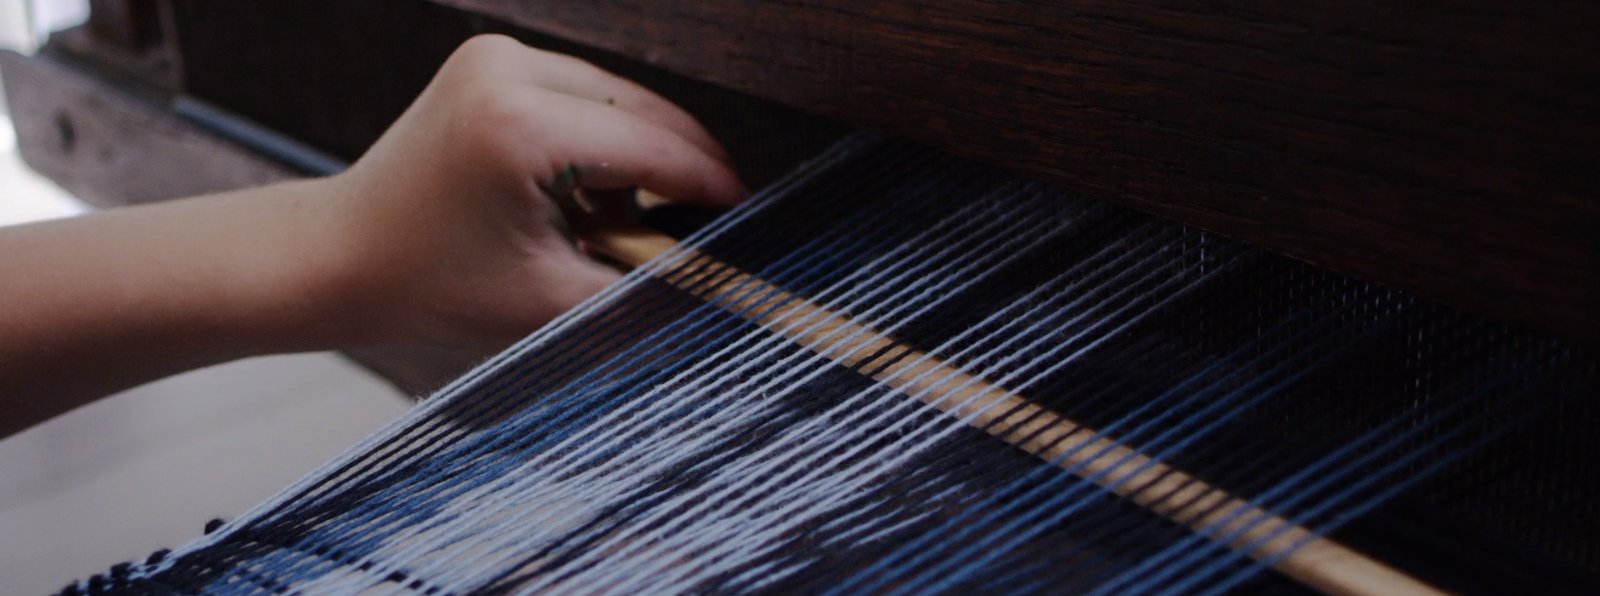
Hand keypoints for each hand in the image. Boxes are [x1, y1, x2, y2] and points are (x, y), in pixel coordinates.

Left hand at [327, 34, 746, 349]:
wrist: (338, 255)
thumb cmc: (426, 284)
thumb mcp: (548, 302)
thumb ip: (642, 290)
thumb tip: (720, 283)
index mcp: (519, 126)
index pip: (653, 148)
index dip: (711, 186)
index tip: (751, 215)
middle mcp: (507, 71)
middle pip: (644, 111)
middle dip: (685, 168)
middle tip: (713, 223)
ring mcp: (495, 56)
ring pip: (619, 97)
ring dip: (644, 153)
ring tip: (638, 221)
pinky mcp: (489, 60)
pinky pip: (581, 93)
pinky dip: (603, 138)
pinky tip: (596, 194)